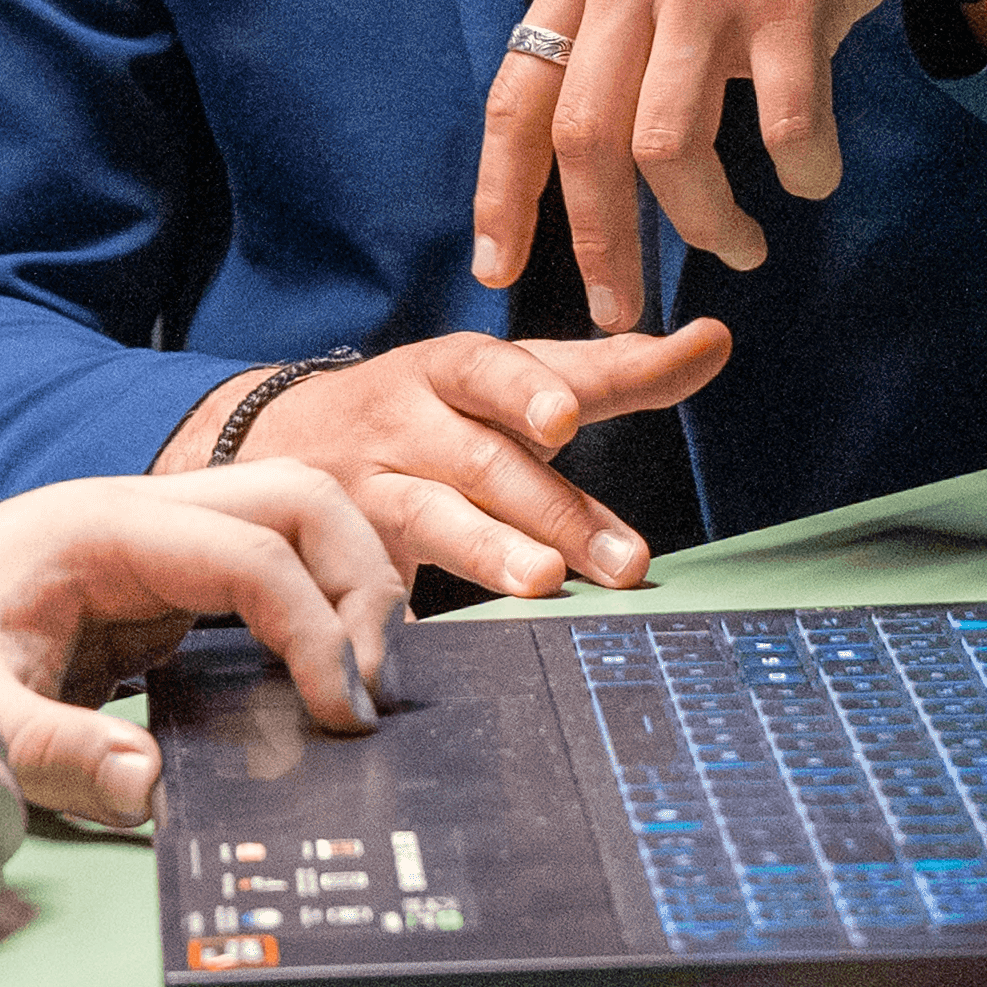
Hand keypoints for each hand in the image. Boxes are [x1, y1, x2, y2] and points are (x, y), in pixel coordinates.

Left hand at [0, 463, 411, 824]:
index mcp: (99, 527)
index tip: (340, 714)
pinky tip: (321, 692)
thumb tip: (147, 789)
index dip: (311, 626)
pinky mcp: (159, 595)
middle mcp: (141, 520)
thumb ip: (52, 754)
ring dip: (347, 591)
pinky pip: (262, 583)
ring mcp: (156, 551)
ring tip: (363, 691)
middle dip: (358, 581)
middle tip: (375, 689)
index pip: (248, 552)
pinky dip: (311, 620)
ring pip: (293, 529)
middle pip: (296, 502)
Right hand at [159, 325, 734, 598]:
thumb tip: (714, 341)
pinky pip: (370, 582)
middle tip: (625, 561)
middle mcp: (407, 420)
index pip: (493, 369)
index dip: (528, 390)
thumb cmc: (428, 409)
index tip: (565, 418)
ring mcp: (369, 486)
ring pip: (429, 517)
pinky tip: (430, 644)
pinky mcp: (343, 547)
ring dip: (488, 551)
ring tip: (542, 583)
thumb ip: (605, 369)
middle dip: (553, 509)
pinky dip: (398, 614)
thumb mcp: (500, 377)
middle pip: (481, 461)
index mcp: (449, 370)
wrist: (272, 434)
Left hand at [473, 0, 986, 327]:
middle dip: (600, 243)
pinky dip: (802, 170)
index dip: (503, 193)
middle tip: (622, 309)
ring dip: (705, 224)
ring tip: (741, 250)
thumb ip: (623, 21)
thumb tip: (594, 141)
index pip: (519, 97)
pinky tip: (816, 179)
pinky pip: (784, 121)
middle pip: (584, 140)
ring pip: (670, 148)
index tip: (496, 266)